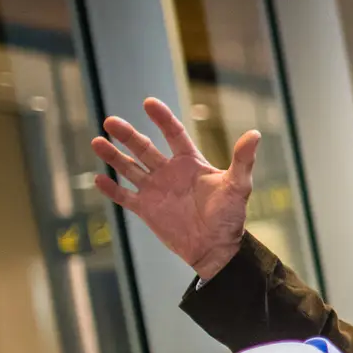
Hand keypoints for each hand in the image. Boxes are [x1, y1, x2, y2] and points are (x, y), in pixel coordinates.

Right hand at [91, 98, 258, 281]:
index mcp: (190, 162)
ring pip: (129, 168)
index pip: (174, 134)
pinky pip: (124, 196)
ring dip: (113, 156)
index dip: (162, 118)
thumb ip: (242, 160)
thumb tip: (255, 133)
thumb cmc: (230, 217)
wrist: (217, 249)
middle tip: (110, 121)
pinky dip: (111, 189)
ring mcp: (156, 190)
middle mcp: (169, 172)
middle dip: (127, 135)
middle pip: (144, 148)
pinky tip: (98, 178)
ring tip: (97, 141)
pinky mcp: (146, 209)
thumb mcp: (238, 186)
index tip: (149, 103)